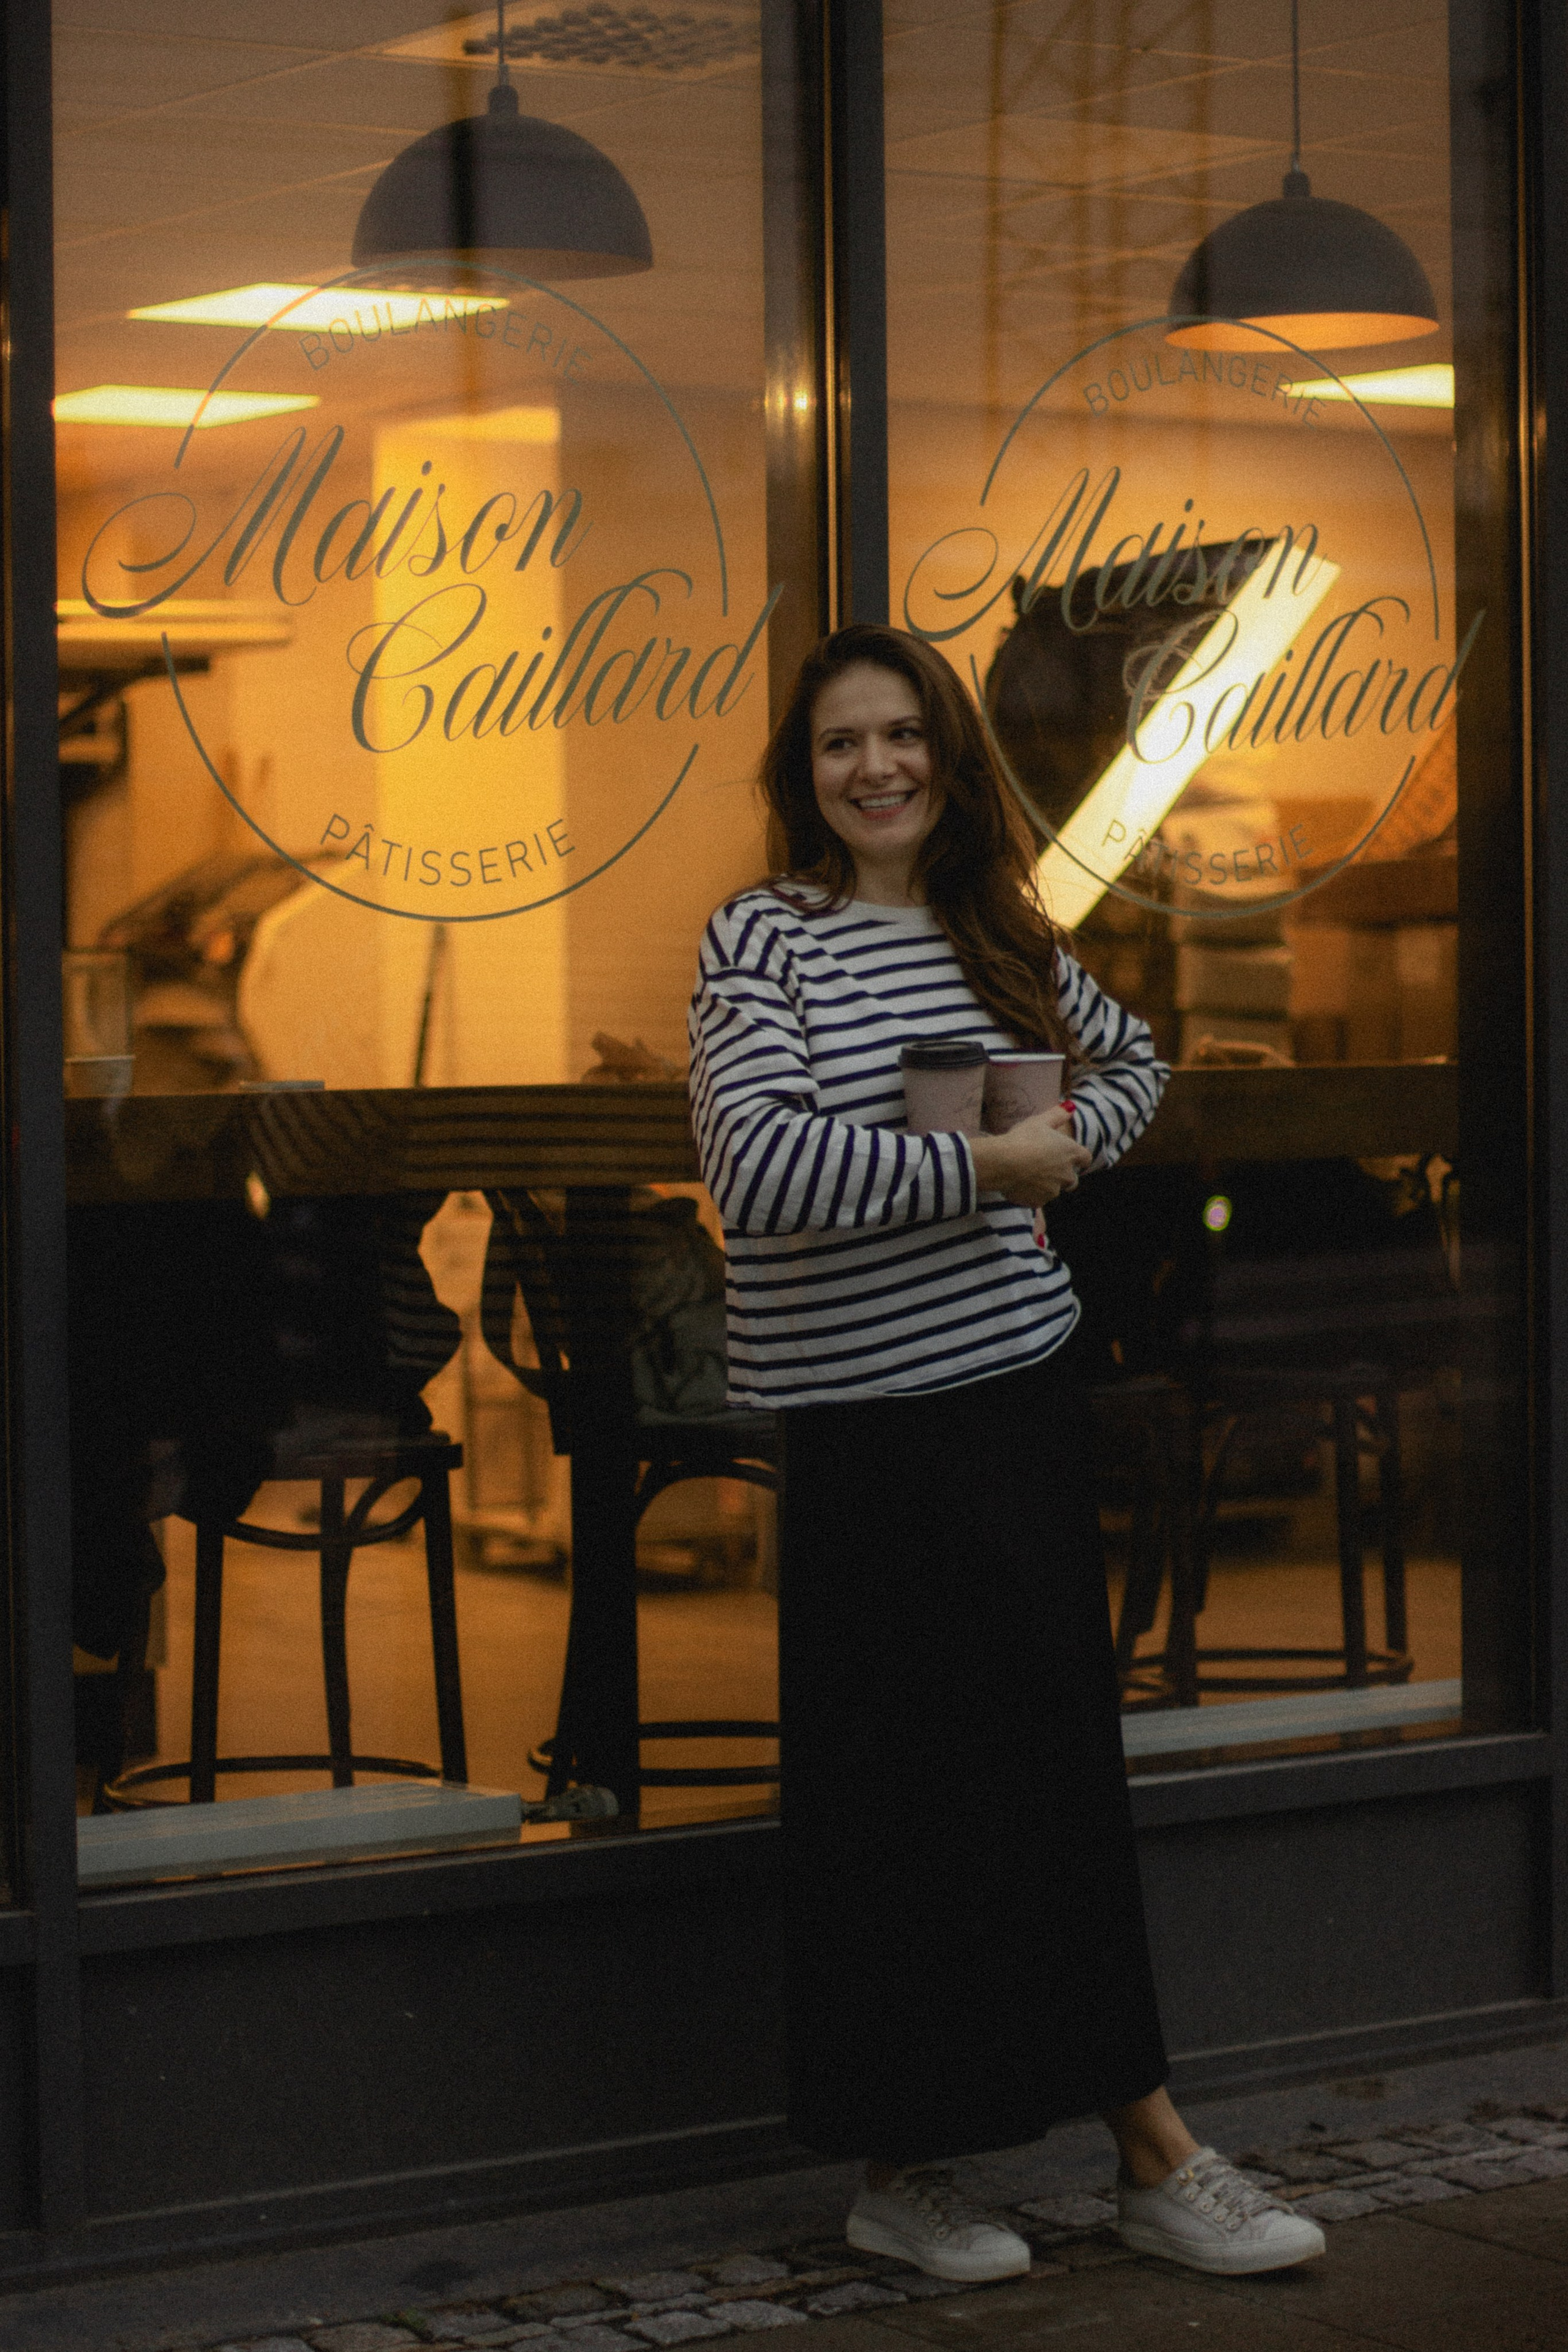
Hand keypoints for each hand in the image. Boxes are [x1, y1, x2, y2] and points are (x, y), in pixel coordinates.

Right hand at [968, 1107, 1091, 1207]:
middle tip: (1047, 1169)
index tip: (1077, 1160)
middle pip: (1072, 1180)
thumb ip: (1057, 1115)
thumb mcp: (1039, 1121)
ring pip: (1054, 1190)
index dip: (1081, 1159)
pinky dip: (1031, 1194)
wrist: (1002, 1163)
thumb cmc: (1022, 1138)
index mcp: (1070, 1152)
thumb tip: (1071, 1107)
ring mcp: (1053, 1190)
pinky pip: (1037, 1199)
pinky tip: (1019, 1184)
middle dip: (1064, 1176)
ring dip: (1046, 1185)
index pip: (1085, 1158)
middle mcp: (1066, 1174)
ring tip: (1028, 1175)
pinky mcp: (1038, 1202)